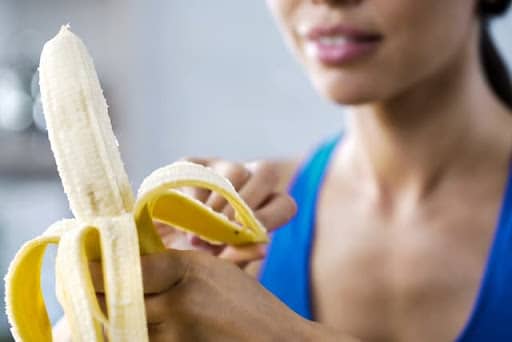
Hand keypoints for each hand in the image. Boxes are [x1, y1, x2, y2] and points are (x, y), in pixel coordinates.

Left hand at [91, 250, 332, 341]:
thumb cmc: (245, 303)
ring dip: (108, 317)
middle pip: (112, 301)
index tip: (79, 262)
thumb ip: (168, 265)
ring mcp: (174, 338)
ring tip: (104, 305)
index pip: (122, 269)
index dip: (92, 268)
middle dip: (94, 293)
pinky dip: (130, 334)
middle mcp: (175, 306)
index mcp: (185, 272)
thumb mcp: (210, 270)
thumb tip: (123, 260)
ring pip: (120, 327)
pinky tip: (135, 323)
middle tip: (83, 286)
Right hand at [157, 158, 296, 267]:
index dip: (270, 217)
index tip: (246, 235)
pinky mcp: (194, 163)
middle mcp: (250, 182)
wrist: (158, 249)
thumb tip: (263, 249)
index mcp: (265, 208)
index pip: (285, 205)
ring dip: (219, 202)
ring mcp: (222, 168)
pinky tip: (181, 213)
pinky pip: (200, 169)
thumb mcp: (218, 263)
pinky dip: (192, 193)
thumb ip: (240, 256)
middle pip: (266, 175)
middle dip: (244, 206)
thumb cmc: (197, 257)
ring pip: (236, 170)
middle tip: (220, 231)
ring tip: (197, 231)